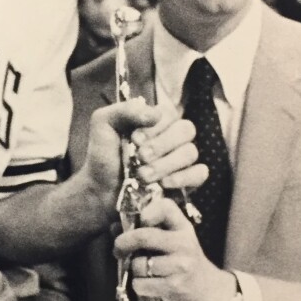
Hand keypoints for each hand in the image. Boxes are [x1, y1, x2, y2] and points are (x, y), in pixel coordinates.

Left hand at [81, 99, 207, 201]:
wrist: (101, 189)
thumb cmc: (103, 155)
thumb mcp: (104, 124)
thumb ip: (126, 111)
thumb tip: (156, 114)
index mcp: (156, 120)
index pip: (170, 113)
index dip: (155, 127)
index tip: (134, 139)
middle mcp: (172, 137)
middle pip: (186, 130)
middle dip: (161, 145)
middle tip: (141, 157)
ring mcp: (181, 159)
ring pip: (190, 152)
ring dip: (166, 164)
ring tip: (143, 176)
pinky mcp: (186, 181)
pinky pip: (200, 173)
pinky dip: (184, 178)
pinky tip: (164, 184)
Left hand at [114, 197, 235, 300]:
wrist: (207, 290)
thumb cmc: (183, 260)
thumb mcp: (173, 239)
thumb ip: (147, 229)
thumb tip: (114, 227)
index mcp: (183, 228)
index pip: (165, 207)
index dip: (147, 211)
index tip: (140, 221)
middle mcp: (184, 244)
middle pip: (143, 237)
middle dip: (123, 242)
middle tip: (118, 248)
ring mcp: (180, 267)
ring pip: (139, 264)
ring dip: (134, 269)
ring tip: (143, 270)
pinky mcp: (174, 287)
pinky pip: (140, 284)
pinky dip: (139, 285)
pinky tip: (149, 284)